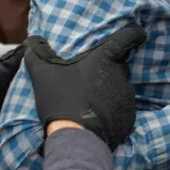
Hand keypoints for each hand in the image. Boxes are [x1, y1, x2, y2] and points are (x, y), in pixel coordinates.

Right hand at [24, 25, 146, 148]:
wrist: (75, 136)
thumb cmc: (60, 99)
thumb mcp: (43, 73)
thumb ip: (38, 52)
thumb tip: (31, 40)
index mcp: (104, 58)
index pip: (128, 37)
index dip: (134, 33)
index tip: (138, 33)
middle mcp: (120, 73)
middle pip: (120, 64)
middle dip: (110, 67)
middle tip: (92, 76)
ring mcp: (126, 95)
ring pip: (120, 85)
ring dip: (110, 88)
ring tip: (91, 99)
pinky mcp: (129, 115)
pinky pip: (122, 106)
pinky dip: (113, 108)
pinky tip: (97, 114)